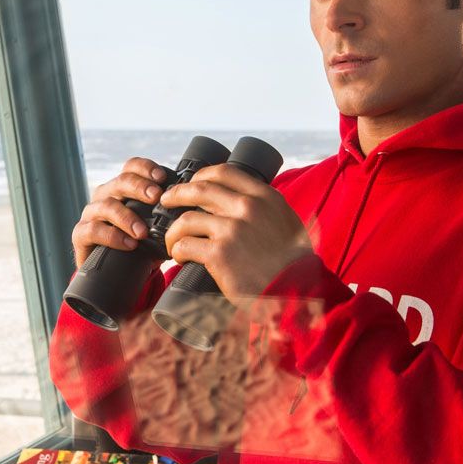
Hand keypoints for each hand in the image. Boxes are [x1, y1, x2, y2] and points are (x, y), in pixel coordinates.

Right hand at [72, 157, 167, 267]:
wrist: (114, 273)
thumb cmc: (138, 246)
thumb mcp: (154, 227)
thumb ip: (166, 215)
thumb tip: (191, 207)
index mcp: (121, 189)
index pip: (131, 168)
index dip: (146, 168)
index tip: (162, 178)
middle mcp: (104, 196)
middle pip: (120, 182)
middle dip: (139, 187)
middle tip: (156, 198)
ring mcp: (91, 214)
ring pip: (106, 205)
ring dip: (127, 217)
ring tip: (143, 232)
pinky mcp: (80, 234)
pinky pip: (93, 230)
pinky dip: (112, 236)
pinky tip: (129, 244)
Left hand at [158, 163, 311, 297]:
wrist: (296, 291)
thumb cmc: (292, 262)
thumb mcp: (286, 221)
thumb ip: (264, 208)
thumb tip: (242, 200)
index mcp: (264, 197)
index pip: (224, 172)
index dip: (200, 175)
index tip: (190, 183)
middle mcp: (247, 208)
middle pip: (199, 190)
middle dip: (177, 194)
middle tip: (166, 201)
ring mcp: (232, 229)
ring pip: (186, 219)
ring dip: (173, 230)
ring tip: (172, 241)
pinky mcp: (219, 254)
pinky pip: (186, 245)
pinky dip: (177, 251)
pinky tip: (179, 257)